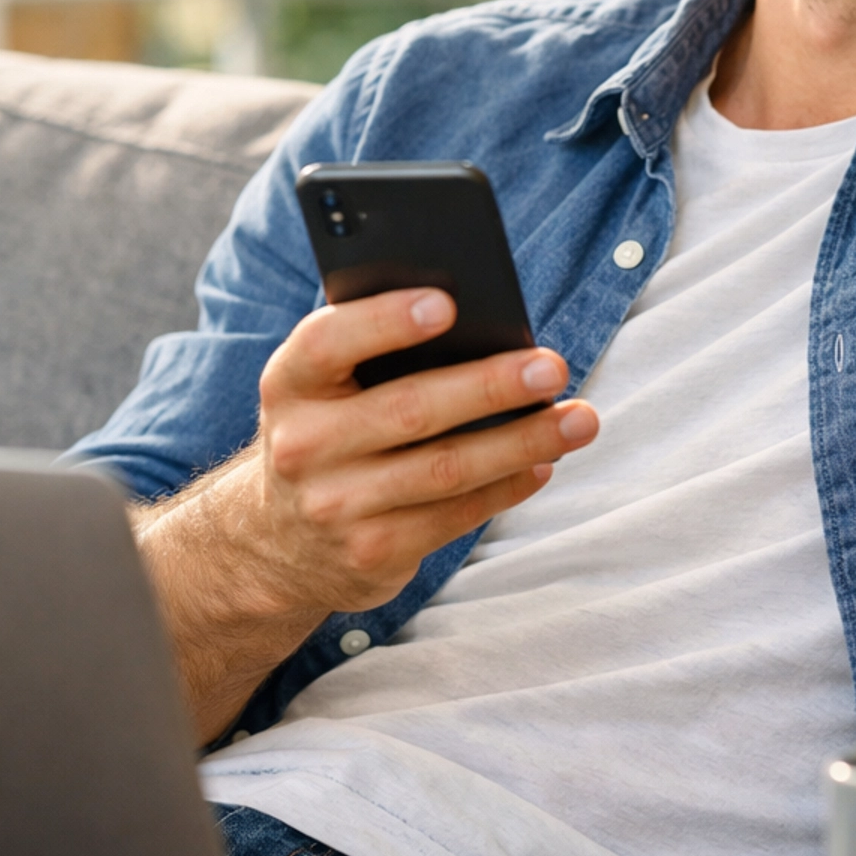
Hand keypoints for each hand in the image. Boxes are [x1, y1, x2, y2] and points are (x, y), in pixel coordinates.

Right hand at [247, 285, 596, 618]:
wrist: (277, 540)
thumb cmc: (330, 431)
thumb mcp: (326, 387)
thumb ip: (376, 352)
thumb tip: (483, 325)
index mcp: (290, 383)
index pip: (329, 342)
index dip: (385, 321)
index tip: (447, 303)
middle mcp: (304, 446)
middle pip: (410, 409)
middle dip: (490, 386)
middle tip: (552, 367)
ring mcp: (336, 506)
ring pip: (447, 469)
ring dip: (523, 442)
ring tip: (579, 420)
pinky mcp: (372, 552)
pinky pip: (456, 515)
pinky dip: (508, 487)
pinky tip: (544, 463)